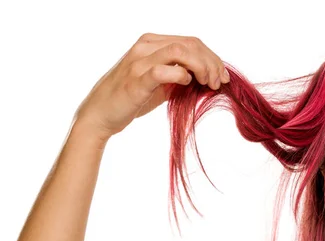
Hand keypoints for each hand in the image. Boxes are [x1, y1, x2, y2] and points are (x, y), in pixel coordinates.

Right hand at [72, 33, 229, 141]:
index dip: (212, 57)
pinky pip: (165, 70)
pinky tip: (186, 85)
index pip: (191, 41)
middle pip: (190, 44)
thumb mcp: (161, 84)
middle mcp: (145, 46)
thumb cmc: (132, 99)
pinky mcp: (137, 79)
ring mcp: (139, 61)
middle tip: (219, 83)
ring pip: (181, 51)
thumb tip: (210, 79)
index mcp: (152, 43)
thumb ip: (181, 76)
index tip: (223, 76)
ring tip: (208, 84)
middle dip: (212, 63)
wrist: (101, 115)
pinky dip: (181, 76)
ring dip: (202, 67)